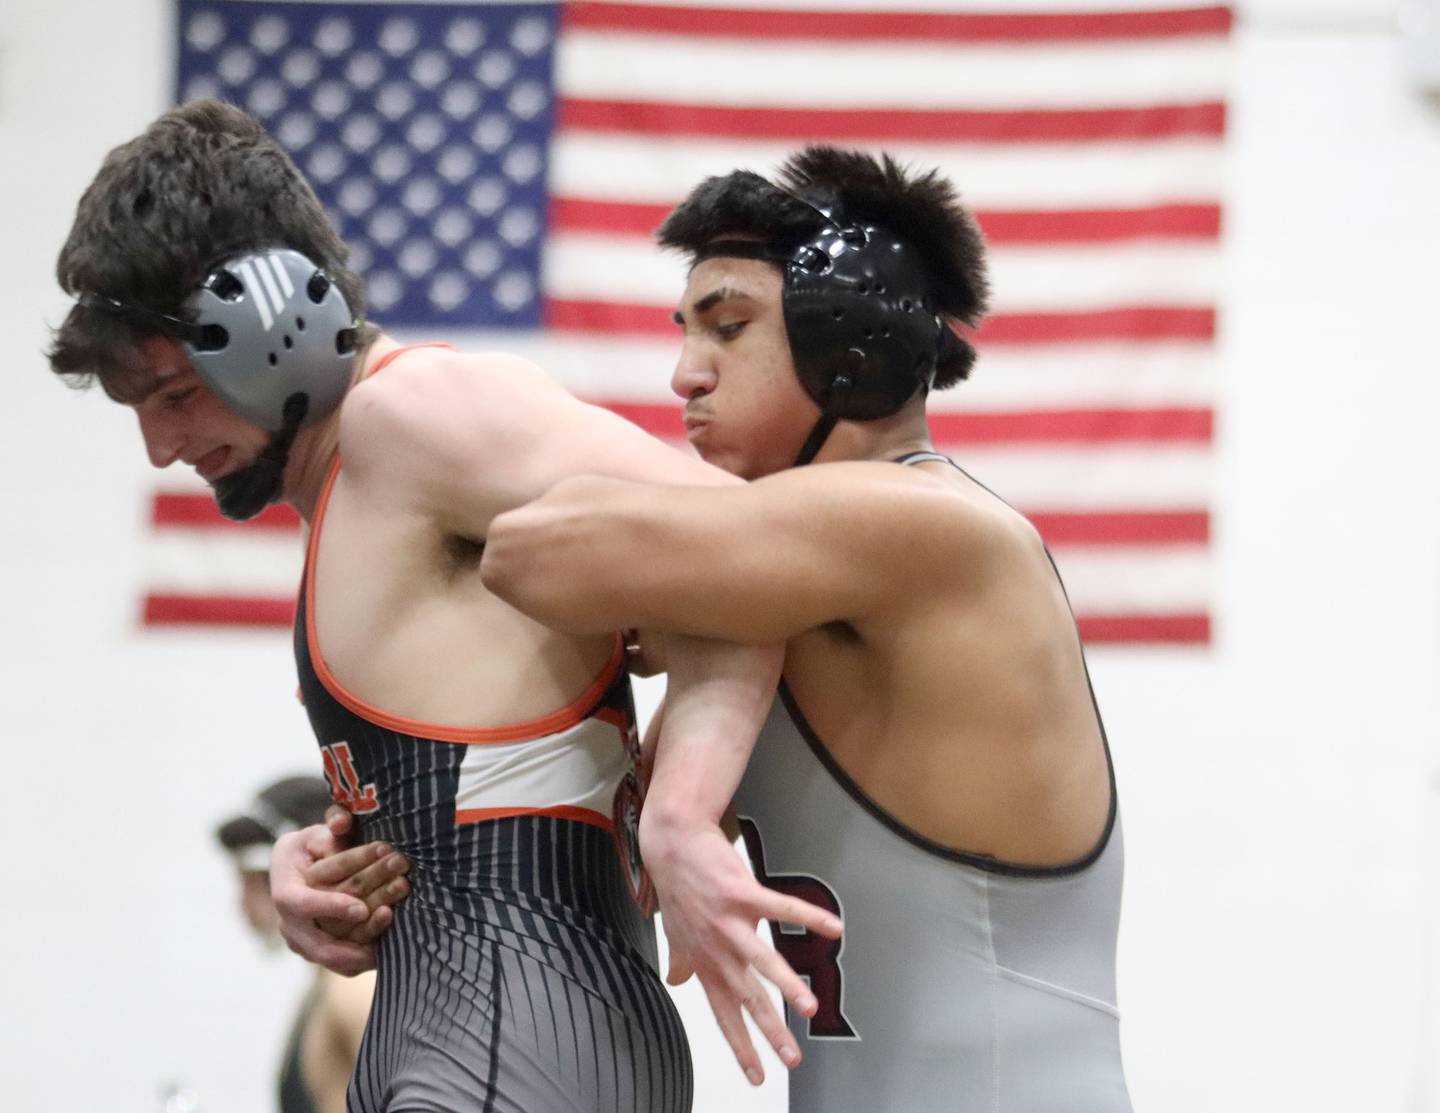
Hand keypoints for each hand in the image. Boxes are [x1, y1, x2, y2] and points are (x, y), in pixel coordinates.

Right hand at [271, 807, 410, 975]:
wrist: (302, 874)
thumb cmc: (312, 849)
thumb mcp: (315, 833)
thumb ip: (330, 826)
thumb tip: (342, 822)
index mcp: (285, 893)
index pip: (302, 905)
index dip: (329, 907)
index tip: (360, 907)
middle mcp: (290, 926)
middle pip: (321, 941)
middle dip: (360, 927)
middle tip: (391, 909)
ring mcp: (306, 945)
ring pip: (335, 955)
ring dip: (368, 940)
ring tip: (395, 917)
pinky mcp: (324, 954)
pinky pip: (345, 965)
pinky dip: (367, 957)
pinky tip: (391, 945)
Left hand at [641, 809, 842, 1085]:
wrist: (671, 842)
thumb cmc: (678, 886)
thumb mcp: (675, 932)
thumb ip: (680, 960)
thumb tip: (675, 981)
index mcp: (705, 961)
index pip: (724, 1014)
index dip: (741, 1046)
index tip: (757, 1076)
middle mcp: (716, 948)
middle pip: (747, 998)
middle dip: (770, 1032)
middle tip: (793, 1060)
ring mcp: (729, 921)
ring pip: (761, 960)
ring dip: (786, 985)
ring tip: (808, 1008)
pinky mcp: (742, 892)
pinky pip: (780, 907)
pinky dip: (807, 917)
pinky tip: (833, 928)